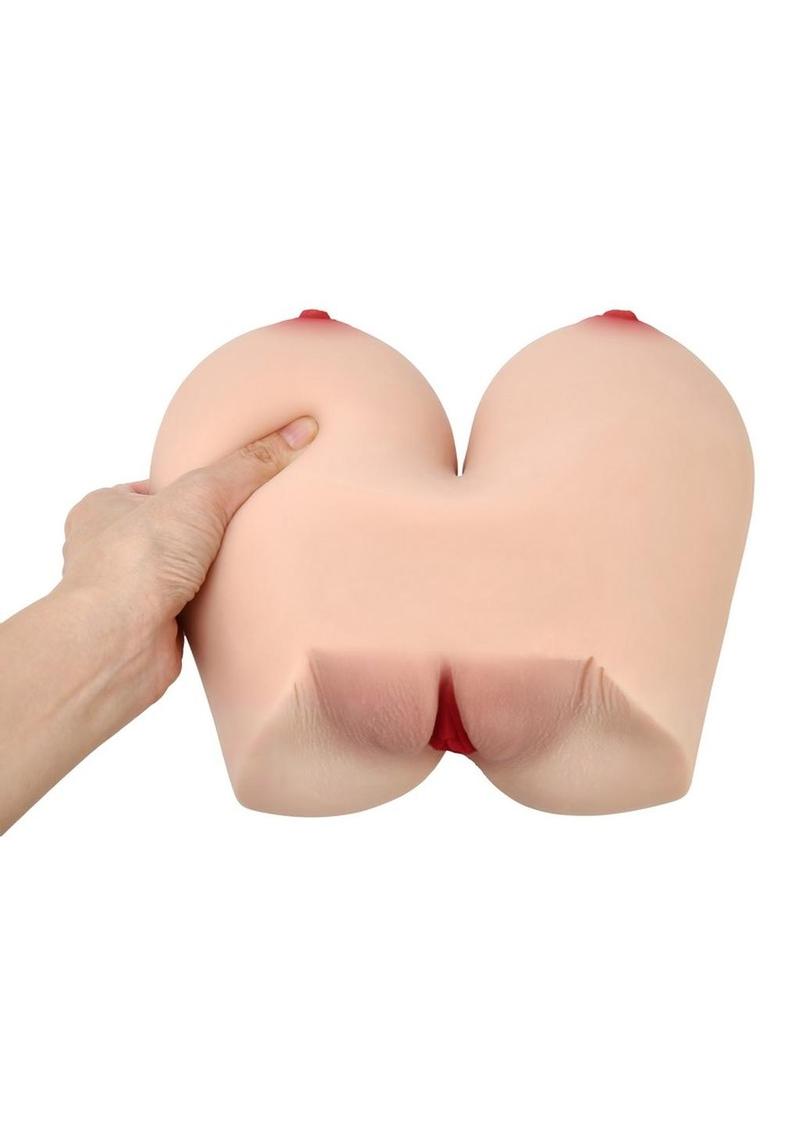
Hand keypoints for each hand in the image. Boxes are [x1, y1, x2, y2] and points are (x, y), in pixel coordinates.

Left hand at [58, 414, 317, 697]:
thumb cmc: (134, 564)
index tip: (228, 487)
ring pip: (180, 572)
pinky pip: (191, 609)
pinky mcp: (151, 629)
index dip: (194, 486)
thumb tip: (300, 430)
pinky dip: (212, 605)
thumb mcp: (202, 494)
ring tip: (248, 561)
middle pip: (172, 530)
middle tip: (247, 523)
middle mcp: (107, 550)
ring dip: (210, 571)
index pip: (156, 488)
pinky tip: (235, 599)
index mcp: (103, 507)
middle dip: (206, 531)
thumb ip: (250, 465)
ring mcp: (128, 592)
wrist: (120, 642)